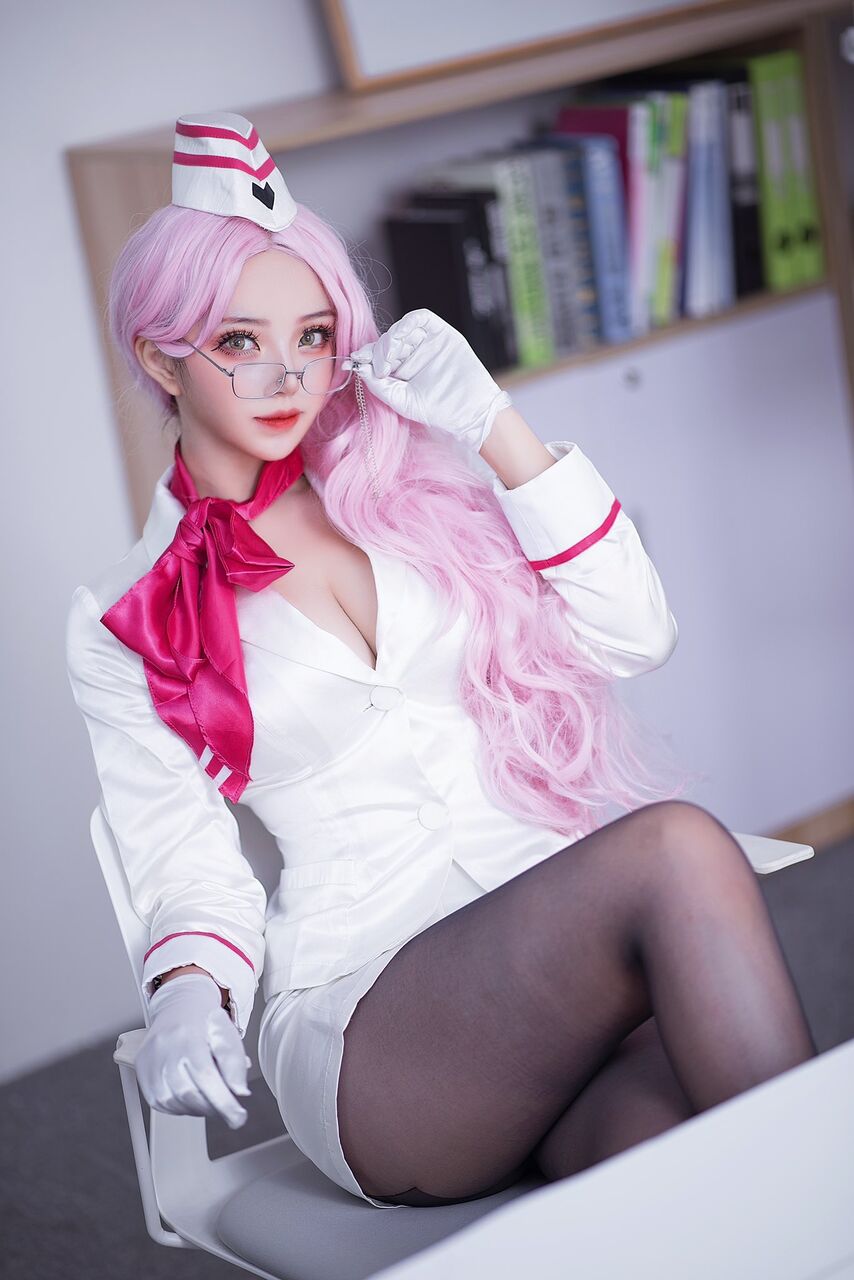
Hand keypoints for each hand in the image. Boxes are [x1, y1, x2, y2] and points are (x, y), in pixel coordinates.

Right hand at [136, 973, 251, 1128]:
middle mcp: (164, 1048)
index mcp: (188, 1035)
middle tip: (229, 1110)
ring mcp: (149, 1060)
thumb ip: (234, 1062)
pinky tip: (192, 1098)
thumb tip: (239, 1092)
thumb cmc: (205, 1022)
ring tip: (211, 1100)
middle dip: (213, 1108)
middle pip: (188, 1092)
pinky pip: (159, 1102)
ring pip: (172, 1101)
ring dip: (196, 1109)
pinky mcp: (141, 1070)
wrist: (179, 1005)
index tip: (238, 1117)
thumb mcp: (227, 1034)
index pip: (205, 1076)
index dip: (223, 1101)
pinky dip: (179, 1107)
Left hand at [347, 309, 510, 452]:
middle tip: (379, 367)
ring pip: (400, 329)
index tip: (355, 361)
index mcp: (400, 370)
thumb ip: (379, 385)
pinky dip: (408, 322)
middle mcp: (411, 354)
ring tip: (391, 358)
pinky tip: (401, 337)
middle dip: (377, 351)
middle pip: (386, 341)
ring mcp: (426, 343)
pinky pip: (421, 318)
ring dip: (391, 339)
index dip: (365, 356)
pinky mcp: (441, 333)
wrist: (469, 410)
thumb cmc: (438, 410)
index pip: (377, 356)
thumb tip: (358, 366)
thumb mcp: (400, 400)